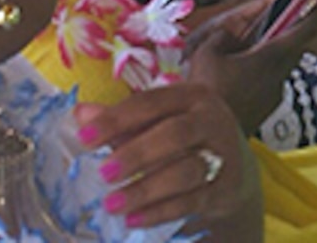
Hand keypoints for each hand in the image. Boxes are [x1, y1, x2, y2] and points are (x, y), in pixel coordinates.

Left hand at [75, 83, 260, 231]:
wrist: (235, 168)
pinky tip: (132, 219)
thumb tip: (81, 115)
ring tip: (111, 204)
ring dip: (146, 189)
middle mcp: (211, 121)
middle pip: (175, 135)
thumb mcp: (161, 120)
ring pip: (185, 172)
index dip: (117, 119)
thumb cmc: (186, 138)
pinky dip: (160, 212)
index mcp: (192, 96)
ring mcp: (222, 155)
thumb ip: (123, 120)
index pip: (151, 103)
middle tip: (104, 173)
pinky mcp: (224, 188)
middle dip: (137, 153)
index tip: (84, 137)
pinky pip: (191, 202)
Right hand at [182, 0, 316, 131]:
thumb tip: (230, 32)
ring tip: (244, 45)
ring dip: (270, 50)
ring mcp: (275, 93)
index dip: (315, 9)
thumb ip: (222, 35)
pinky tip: (236, 73)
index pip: (305, 28)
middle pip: (293, 45)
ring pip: (280, 63)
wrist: (207, 140)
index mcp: (272, 56)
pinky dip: (259, 70)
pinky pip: (269, 80)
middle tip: (274, 16)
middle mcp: (280, 75)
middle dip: (286, 28)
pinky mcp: (266, 107)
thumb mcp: (207, 54)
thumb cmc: (209, 95)